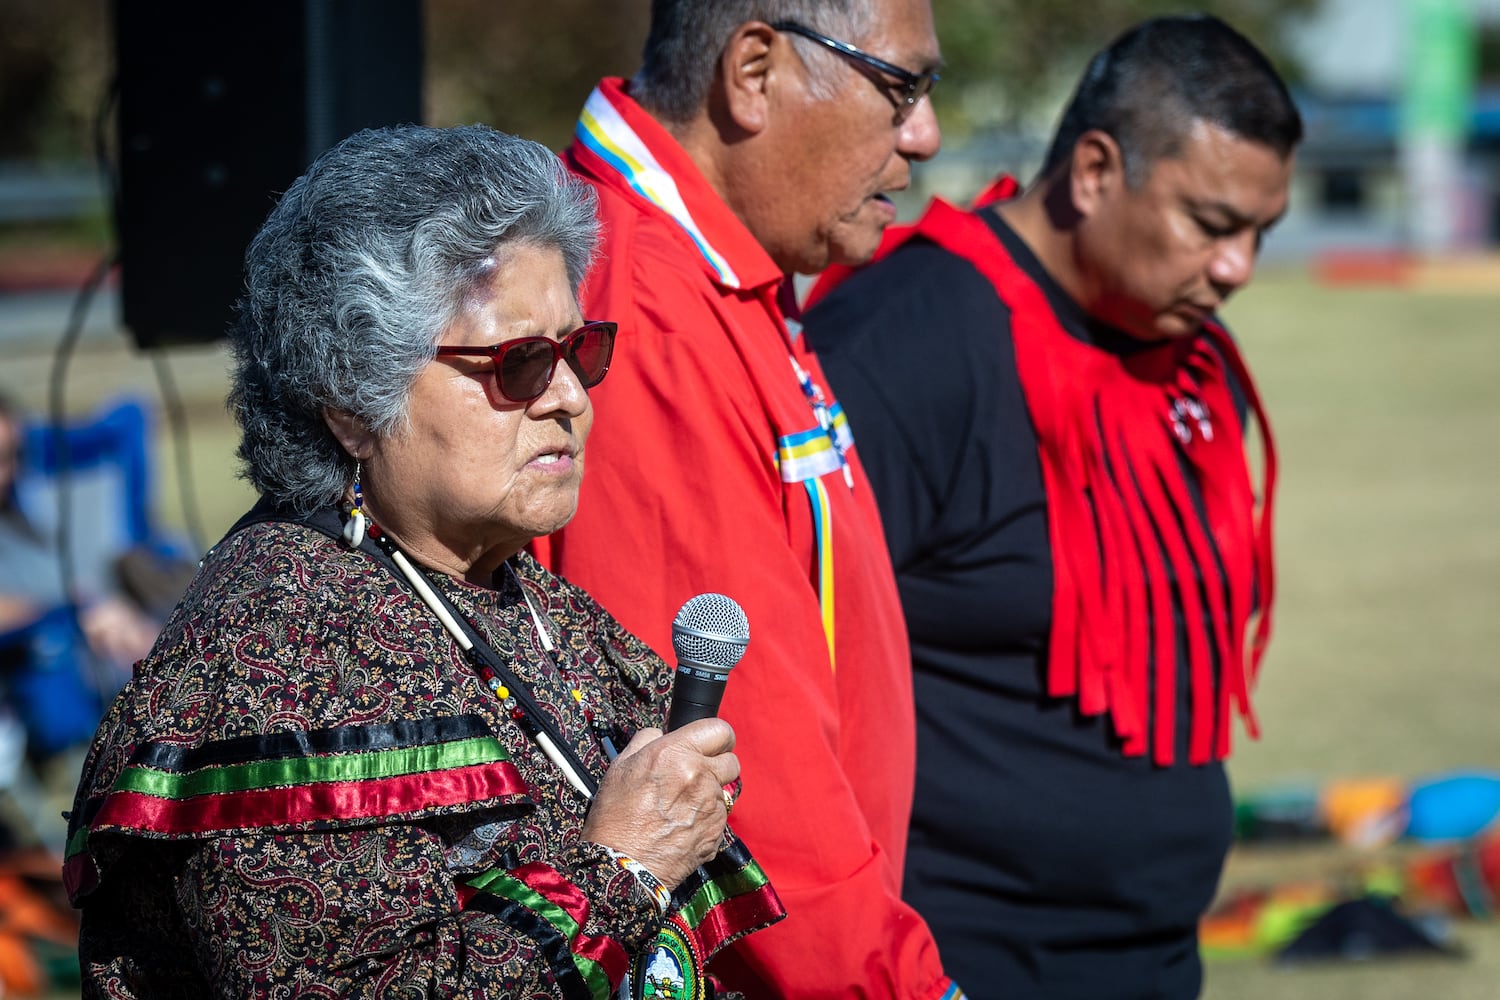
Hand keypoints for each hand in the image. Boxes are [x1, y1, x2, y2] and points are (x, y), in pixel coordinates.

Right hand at [583, 718, 737, 888]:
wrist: (622, 865)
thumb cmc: (616, 816)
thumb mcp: (621, 766)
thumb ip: (647, 740)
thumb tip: (663, 734)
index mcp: (676, 753)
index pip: (720, 730)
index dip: (717, 737)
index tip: (711, 745)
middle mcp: (700, 776)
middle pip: (732, 761)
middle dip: (717, 765)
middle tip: (696, 776)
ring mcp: (711, 805)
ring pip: (724, 791)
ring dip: (709, 795)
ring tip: (680, 808)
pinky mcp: (717, 831)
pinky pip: (719, 817)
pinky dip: (706, 819)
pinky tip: (683, 827)